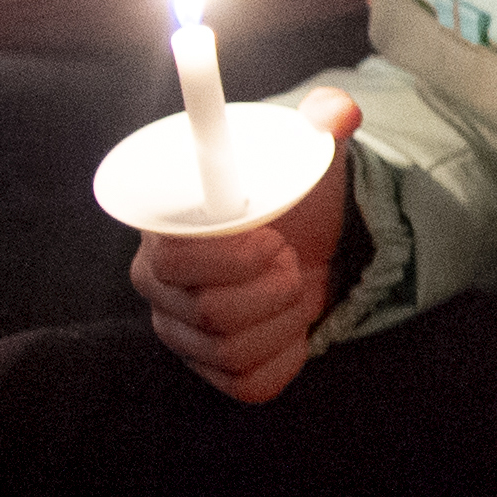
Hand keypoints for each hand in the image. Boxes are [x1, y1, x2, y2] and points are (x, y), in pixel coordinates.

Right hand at [131, 88, 364, 402]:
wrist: (307, 240)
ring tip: (292, 286)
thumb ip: (319, 122)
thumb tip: (339, 111)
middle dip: (271, 287)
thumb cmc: (290, 193)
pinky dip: (285, 356)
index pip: (172, 260)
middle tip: (291, 259)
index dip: (231, 258)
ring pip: (231, 352)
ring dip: (283, 319)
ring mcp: (180, 332)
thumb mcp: (305, 153)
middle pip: (209, 313)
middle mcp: (157, 286)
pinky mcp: (210, 369)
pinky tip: (292, 325)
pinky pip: (249, 385)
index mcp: (162, 230)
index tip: (275, 239)